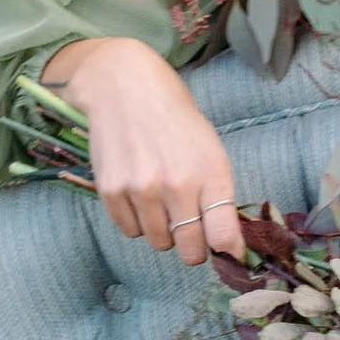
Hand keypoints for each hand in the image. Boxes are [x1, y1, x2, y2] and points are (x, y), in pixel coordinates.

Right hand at [41, 35, 240, 263]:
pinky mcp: (112, 192)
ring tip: (160, 200)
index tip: (225, 251)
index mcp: (211, 173)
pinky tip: (139, 193)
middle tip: (190, 233)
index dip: (227, 251)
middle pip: (190, 250)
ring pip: (159, 243)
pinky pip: (130, 231)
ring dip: (163, 231)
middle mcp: (177, 185)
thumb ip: (218, 195)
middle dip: (193, 248)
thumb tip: (225, 242)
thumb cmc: (176, 121)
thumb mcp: (210, 150)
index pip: (223, 236)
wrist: (126, 89)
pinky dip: (137, 221)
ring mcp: (142, 190)